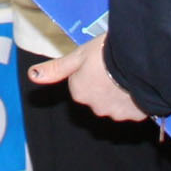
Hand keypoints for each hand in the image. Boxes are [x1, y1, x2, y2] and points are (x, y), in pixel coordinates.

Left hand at [26, 35, 147, 120]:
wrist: (137, 62)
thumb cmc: (106, 54)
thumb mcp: (78, 56)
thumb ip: (56, 69)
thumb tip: (32, 75)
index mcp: (79, 92)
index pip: (80, 83)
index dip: (90, 71)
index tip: (99, 62)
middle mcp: (94, 107)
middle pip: (97, 96)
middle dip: (104, 85)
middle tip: (114, 68)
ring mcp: (115, 113)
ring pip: (114, 104)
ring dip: (119, 94)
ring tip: (128, 76)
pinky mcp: (135, 115)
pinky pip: (132, 108)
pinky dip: (134, 100)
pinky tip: (138, 85)